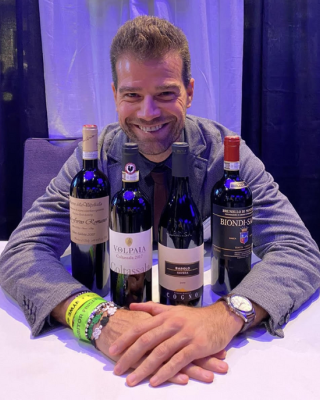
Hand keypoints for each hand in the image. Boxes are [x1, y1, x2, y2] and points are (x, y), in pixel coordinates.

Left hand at [109, 301, 242, 386]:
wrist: (222, 317)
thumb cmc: (195, 317)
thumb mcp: (173, 309)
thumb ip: (153, 308)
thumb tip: (132, 306)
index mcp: (165, 315)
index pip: (141, 327)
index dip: (125, 339)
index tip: (112, 350)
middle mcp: (172, 323)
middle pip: (147, 340)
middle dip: (130, 356)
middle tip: (117, 369)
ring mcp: (185, 334)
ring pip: (160, 352)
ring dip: (144, 368)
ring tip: (132, 380)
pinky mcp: (197, 346)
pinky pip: (178, 361)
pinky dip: (166, 372)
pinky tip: (155, 381)